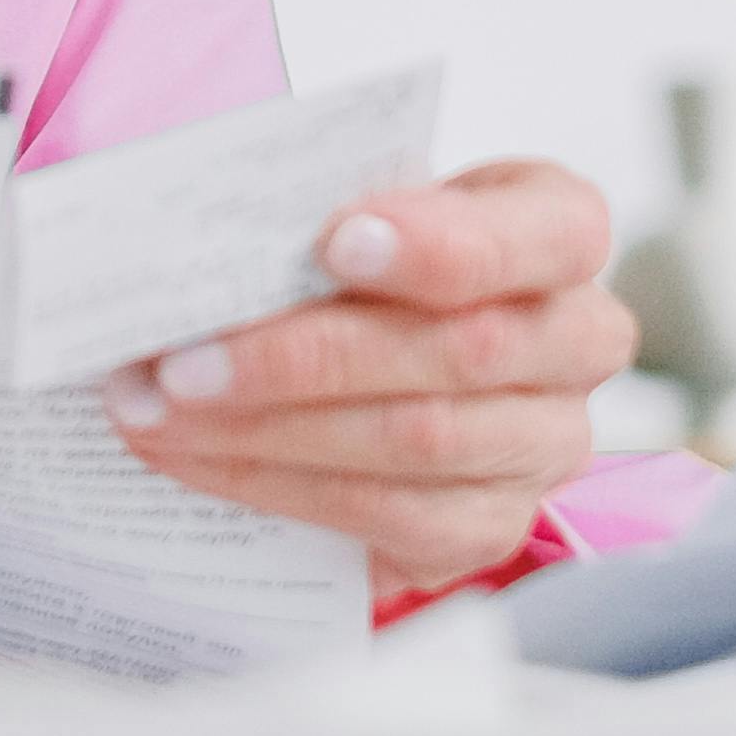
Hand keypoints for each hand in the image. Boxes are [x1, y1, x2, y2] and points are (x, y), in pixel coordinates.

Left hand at [106, 161, 637, 598]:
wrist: (352, 355)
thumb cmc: (350, 260)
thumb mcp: (345, 210)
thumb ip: (308, 222)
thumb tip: (195, 251)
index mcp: (556, 228)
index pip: (552, 232)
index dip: (447, 243)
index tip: (336, 243)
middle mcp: (577, 339)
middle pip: (466, 350)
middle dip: (308, 355)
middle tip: (183, 359)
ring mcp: (545, 442)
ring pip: (420, 440)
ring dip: (268, 428)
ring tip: (158, 410)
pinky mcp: (491, 525)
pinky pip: (391, 517)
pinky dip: (277, 486)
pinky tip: (197, 459)